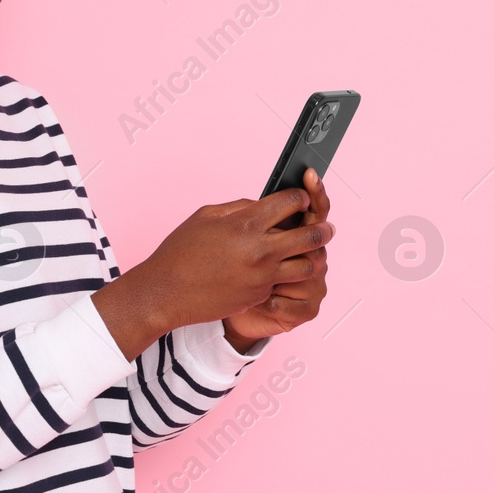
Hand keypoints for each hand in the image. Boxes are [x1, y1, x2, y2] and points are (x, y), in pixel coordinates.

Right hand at [91, 184, 332, 360]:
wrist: (166, 293)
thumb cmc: (180, 251)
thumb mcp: (206, 216)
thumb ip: (239, 207)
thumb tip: (263, 205)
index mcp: (246, 223)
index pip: (291, 202)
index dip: (300, 197)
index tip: (301, 199)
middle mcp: (261, 250)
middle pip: (309, 235)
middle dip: (322, 228)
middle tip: (327, 226)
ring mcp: (263, 276)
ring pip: (307, 265)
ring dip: (313, 256)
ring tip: (315, 251)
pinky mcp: (260, 295)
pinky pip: (283, 281)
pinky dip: (285, 274)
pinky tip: (282, 269)